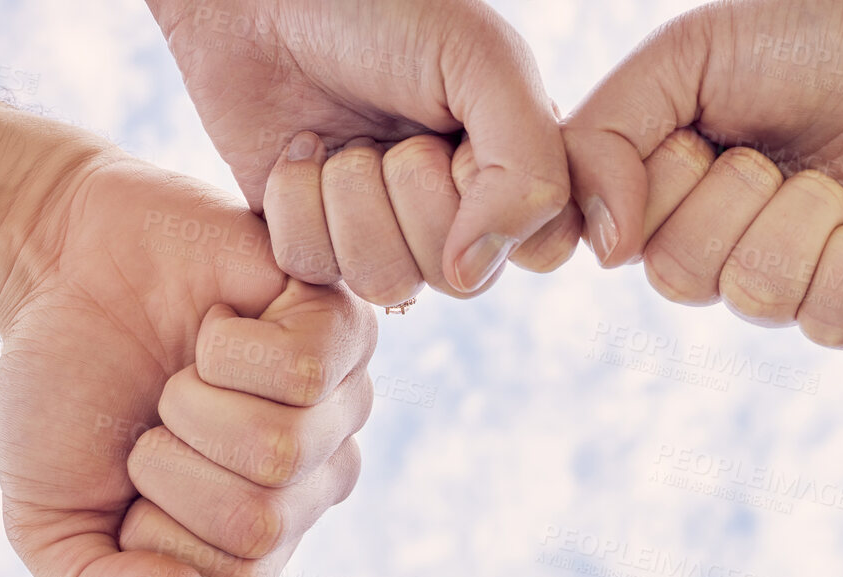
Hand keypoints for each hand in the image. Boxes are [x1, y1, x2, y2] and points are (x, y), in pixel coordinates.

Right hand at [0, 152, 374, 576]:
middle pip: (260, 525)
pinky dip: (230, 345)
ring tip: (186, 371)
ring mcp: (341, 407)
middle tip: (156, 418)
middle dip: (170, 469)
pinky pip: (306, 370)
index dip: (156, 541)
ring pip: (281, 450)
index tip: (129, 485)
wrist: (60, 259)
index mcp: (259, 545)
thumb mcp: (49, 524)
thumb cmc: (65, 395)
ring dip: (195, 404)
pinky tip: (220, 324)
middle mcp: (313, 485)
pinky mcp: (349, 329)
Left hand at [150, 0, 576, 301]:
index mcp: (517, 170)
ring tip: (342, 142)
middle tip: (397, 134)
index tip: (465, 140)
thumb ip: (526, 170)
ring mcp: (386, 235)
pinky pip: (318, 270)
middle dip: (415, 193)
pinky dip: (297, 203)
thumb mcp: (484, 60)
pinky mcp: (318, 242)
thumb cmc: (382, 11)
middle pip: (462, 279)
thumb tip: (472, 274)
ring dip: (352, 199)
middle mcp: (458, 214)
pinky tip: (301, 152)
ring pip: (388, 282)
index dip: (501, 204)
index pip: (544, 247)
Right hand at [563, 0, 842, 347]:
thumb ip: (602, 137)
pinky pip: (828, 322)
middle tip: (772, 150)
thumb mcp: (683, 59)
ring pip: (755, 296)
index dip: (663, 180)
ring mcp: (797, 290)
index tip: (705, 131)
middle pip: (679, 276)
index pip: (621, 241)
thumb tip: (598, 250)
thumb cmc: (812, 37)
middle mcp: (727, 256)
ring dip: (798, 215)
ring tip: (833, 176)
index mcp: (673, 203)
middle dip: (733, 194)